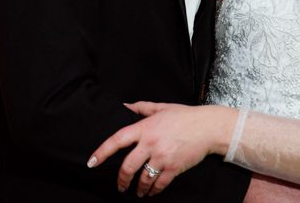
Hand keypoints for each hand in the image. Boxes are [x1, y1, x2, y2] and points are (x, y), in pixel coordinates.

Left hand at [87, 101, 236, 196]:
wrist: (208, 127)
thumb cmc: (184, 116)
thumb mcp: (161, 107)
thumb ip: (141, 107)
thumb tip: (125, 106)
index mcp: (145, 128)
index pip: (117, 140)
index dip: (102, 152)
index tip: (91, 162)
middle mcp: (151, 143)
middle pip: (128, 166)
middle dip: (121, 179)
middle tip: (119, 186)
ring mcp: (162, 157)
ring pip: (143, 178)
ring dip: (138, 189)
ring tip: (137, 192)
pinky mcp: (174, 167)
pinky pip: (159, 184)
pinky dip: (154, 190)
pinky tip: (152, 192)